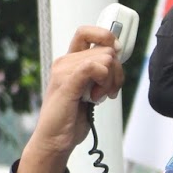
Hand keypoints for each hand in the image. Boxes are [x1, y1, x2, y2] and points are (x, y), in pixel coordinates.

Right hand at [18, 25, 125, 172]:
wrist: (54, 140)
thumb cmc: (69, 119)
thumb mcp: (89, 90)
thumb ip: (100, 72)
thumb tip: (117, 56)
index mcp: (68, 61)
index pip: (88, 32)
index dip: (106, 36)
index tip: (116, 53)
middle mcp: (65, 62)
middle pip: (106, 49)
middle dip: (116, 72)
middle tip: (107, 91)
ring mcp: (64, 71)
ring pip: (106, 59)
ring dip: (110, 81)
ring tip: (98, 97)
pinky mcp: (66, 82)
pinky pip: (94, 67)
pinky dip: (102, 81)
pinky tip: (95, 97)